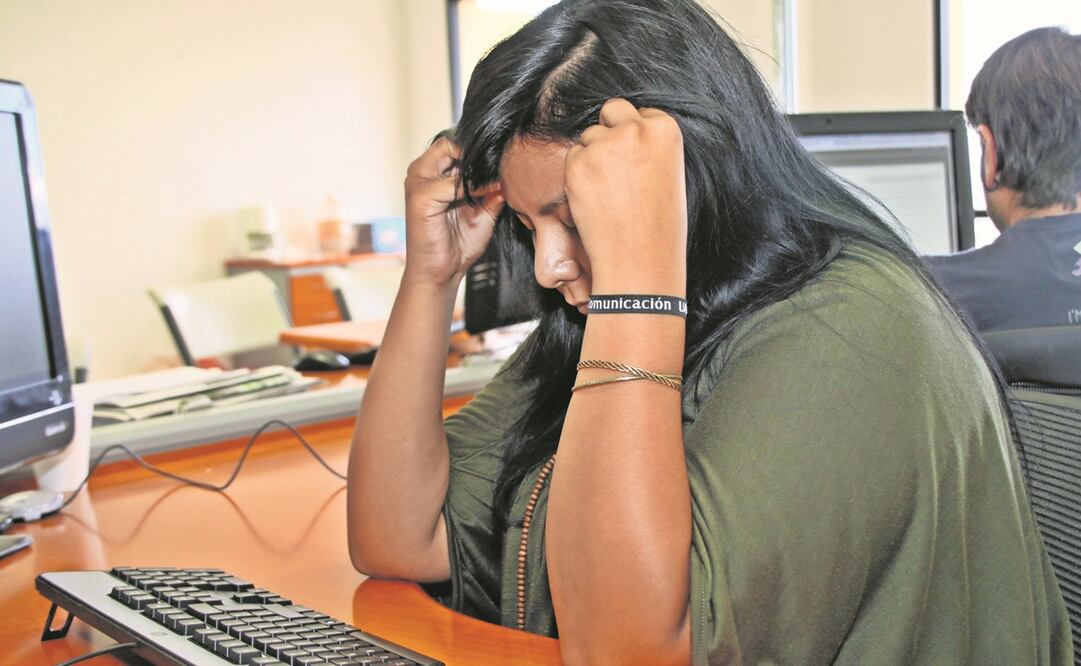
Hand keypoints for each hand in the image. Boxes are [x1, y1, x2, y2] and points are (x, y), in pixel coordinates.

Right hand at [403, 137, 504, 287]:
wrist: (441, 273)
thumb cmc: (458, 243)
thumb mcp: (484, 211)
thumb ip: (494, 190)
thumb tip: (511, 173)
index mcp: (433, 171)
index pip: (456, 141)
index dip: (481, 149)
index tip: (505, 160)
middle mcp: (421, 171)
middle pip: (451, 141)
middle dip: (478, 154)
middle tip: (501, 168)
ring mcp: (418, 183)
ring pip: (450, 153)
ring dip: (477, 167)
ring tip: (495, 183)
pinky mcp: (420, 198)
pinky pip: (452, 184)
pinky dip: (474, 188)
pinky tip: (489, 196)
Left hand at [565, 99, 686, 294]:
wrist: (640, 258)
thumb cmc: (659, 225)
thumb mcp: (668, 175)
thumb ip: (649, 147)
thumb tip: (624, 132)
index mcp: (665, 128)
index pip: (641, 113)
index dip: (634, 136)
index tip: (634, 160)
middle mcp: (635, 129)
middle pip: (612, 110)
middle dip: (609, 131)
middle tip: (613, 167)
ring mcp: (604, 143)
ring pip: (589, 136)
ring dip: (592, 157)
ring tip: (608, 192)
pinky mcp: (578, 161)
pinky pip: (572, 157)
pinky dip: (576, 175)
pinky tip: (593, 198)